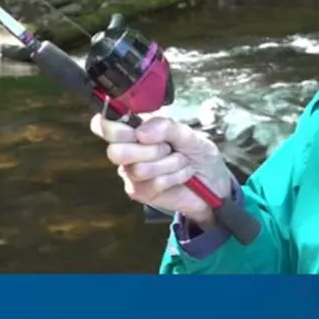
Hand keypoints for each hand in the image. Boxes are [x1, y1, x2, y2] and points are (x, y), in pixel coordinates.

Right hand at [90, 114, 232, 229]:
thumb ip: (166, 127)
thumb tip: (140, 132)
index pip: (103, 125)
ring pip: (139, 168)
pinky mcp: (140, 192)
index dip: (111, 128)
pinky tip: (181, 176)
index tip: (136, 132)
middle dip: (150, 149)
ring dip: (169, 164)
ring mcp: (131, 173)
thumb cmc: (199, 154)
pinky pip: (152, 183)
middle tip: (168, 148)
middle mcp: (127, 150)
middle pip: (116, 151)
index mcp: (135, 129)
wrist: (215, 184)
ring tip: (181, 161)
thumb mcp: (189, 134)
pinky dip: (174, 177)